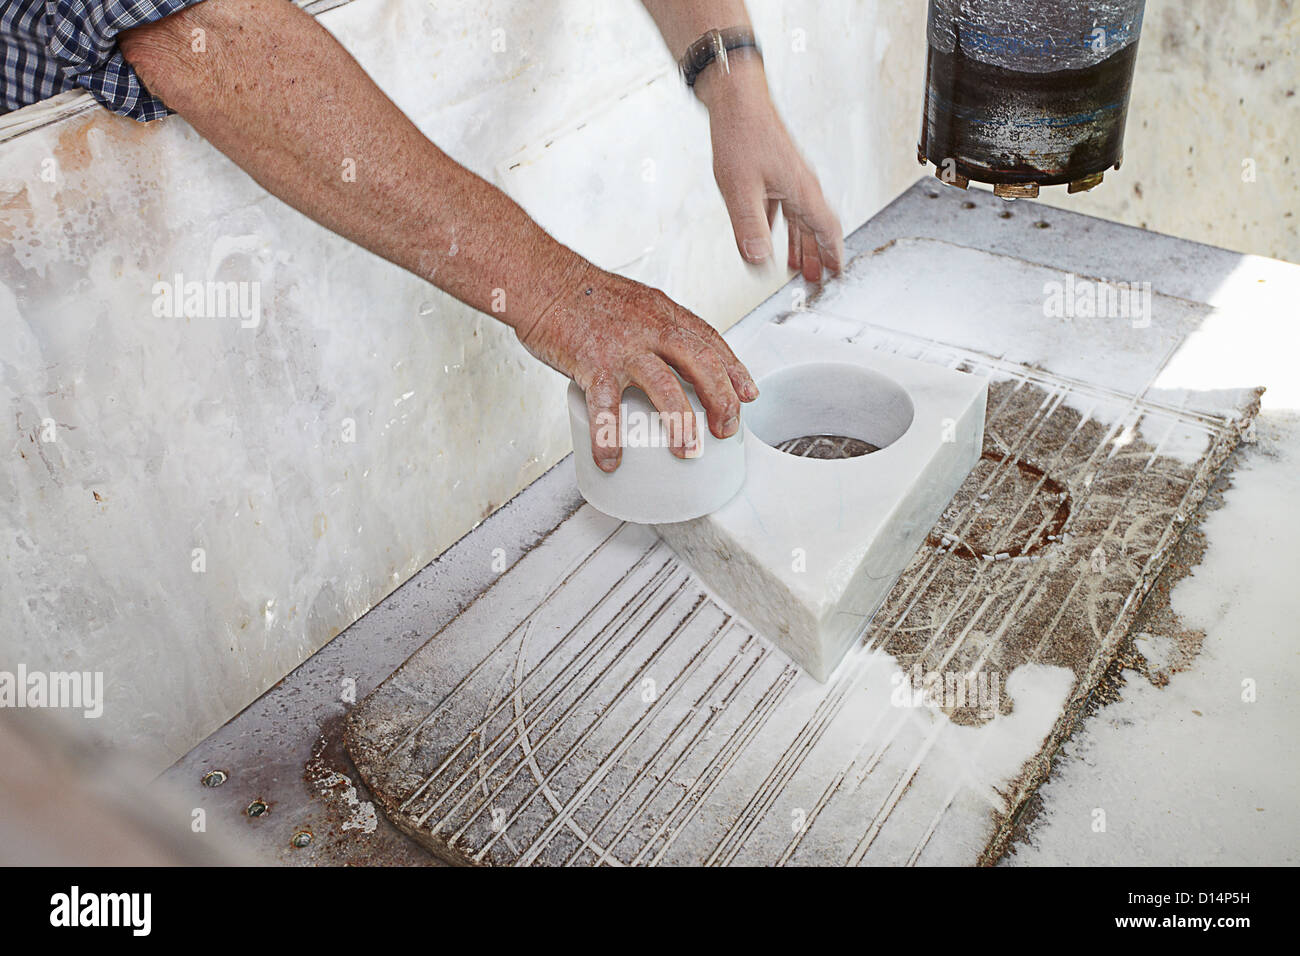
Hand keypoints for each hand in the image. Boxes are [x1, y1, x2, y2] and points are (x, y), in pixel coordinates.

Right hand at [516, 261, 758, 471]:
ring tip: (688, 450)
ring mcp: (623, 347)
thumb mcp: (637, 302)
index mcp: (664, 313)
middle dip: (722, 400)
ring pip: (665, 386)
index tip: (748, 396)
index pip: (711, 342)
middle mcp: (650, 328)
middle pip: (702, 363)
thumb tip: (678, 359)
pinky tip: (612, 459)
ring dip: (681, 422)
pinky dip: (609, 438)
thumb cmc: (584, 296)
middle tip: (727, 429)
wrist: (543, 280)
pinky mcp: (592, 364)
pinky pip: (605, 408)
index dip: (735, 371)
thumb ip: (659, 328)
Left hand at [696, 52, 844, 280]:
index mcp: (802, 190)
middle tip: (816, 281)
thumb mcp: (741, 190)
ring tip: (797, 267)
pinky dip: (780, 227)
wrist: (735, 99)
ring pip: (799, 219)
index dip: (834, 254)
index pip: (827, 229)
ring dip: (800, 244)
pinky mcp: (774, 172)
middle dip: (817, 257)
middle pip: (815, 229)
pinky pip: (782, 208)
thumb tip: (759, 262)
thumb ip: (750, 229)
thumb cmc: (742, 134)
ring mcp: (788, 178)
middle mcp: (801, 185)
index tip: (837, 274)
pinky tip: (769, 236)